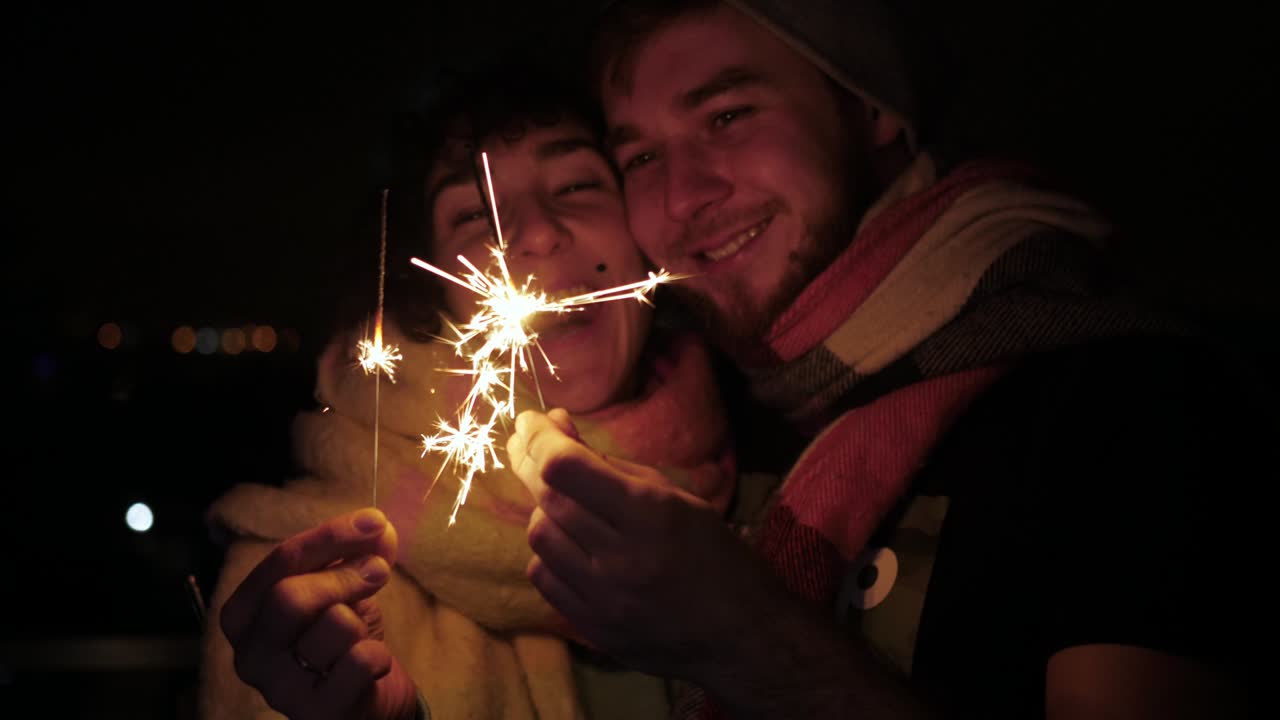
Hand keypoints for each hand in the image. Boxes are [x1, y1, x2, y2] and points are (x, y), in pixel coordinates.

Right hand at [219, 508, 418, 719]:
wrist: (364, 696)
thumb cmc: (342, 638)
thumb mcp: (344, 588)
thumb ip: (357, 553)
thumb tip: (379, 529)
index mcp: (244, 613)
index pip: (279, 562)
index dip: (330, 536)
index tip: (374, 521)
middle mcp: (249, 652)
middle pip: (289, 596)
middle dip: (343, 576)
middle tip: (379, 571)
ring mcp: (277, 688)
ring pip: (331, 627)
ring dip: (361, 620)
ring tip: (362, 632)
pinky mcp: (315, 712)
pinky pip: (358, 662)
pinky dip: (378, 654)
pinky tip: (373, 662)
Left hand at [507, 409, 780, 682]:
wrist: (742, 636)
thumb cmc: (717, 556)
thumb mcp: (677, 498)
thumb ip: (614, 466)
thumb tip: (557, 429)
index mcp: (650, 514)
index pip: (567, 468)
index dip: (538, 438)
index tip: (528, 421)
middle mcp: (620, 556)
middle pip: (548, 498)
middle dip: (530, 464)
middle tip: (526, 447)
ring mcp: (603, 598)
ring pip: (539, 536)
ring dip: (543, 510)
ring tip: (563, 502)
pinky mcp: (592, 628)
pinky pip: (544, 577)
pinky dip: (548, 553)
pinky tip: (568, 545)